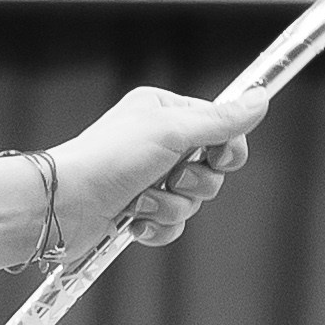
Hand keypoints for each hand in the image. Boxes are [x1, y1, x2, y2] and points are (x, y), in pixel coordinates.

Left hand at [48, 87, 268, 254]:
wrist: (64, 204)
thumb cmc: (109, 158)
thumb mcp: (171, 131)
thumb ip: (220, 121)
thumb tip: (261, 98)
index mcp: (164, 112)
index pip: (221, 128)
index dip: (226, 149)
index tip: (218, 157)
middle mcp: (157, 142)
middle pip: (211, 170)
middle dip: (192, 183)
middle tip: (168, 177)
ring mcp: (148, 178)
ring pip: (193, 201)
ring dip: (169, 206)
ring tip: (139, 200)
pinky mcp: (138, 210)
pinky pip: (172, 225)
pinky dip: (156, 226)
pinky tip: (133, 220)